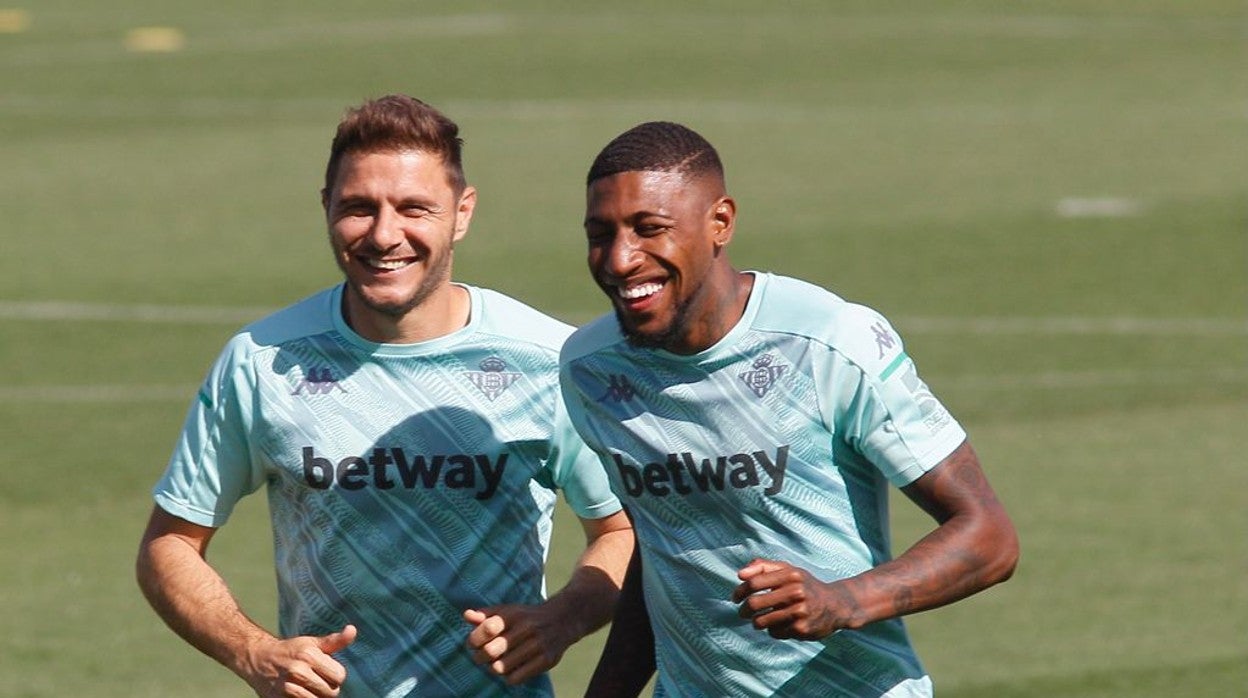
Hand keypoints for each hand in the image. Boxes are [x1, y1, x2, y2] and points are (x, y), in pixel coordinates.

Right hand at [241, 624, 356, 697]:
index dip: (336, 675)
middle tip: (316, 681)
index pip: (340, 676)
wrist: (258, 659)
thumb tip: (352, 630)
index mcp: (309, 655)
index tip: (325, 671)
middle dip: (327, 688)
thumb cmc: (290, 651)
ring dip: (316, 697)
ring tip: (308, 688)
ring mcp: (287, 687)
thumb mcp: (312, 643)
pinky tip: (299, 693)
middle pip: (331, 692)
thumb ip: (335, 641)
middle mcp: (298, 671)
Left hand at [463, 605, 573, 684]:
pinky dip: (509, 677)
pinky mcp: (546, 660)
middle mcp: (526, 628)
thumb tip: (466, 616)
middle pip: (491, 651)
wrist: (562, 620)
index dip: (474, 639)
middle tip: (482, 657)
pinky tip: (511, 670)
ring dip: (494, 668)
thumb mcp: (507, 611)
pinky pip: (516, 678)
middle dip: (480, 657)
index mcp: (514, 615)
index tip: (474, 643)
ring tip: (497, 663)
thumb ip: (485, 615)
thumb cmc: (526, 618)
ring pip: (502, 667)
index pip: (487, 628)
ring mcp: (538, 645)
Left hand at [732, 560, 848, 640]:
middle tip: (742, 613)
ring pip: (761, 621)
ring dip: (756, 622)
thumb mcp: (789, 570)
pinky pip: (774, 632)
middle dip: (743, 610)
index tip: (735, 598)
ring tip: (758, 620)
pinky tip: (781, 625)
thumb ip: (763, 566)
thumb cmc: (806, 585)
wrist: (836, 605)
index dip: (739, 591)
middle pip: (754, 604)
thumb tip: (740, 574)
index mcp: (790, 574)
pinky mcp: (801, 629)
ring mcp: (799, 611)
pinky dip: (772, 630)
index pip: (754, 582)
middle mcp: (795, 592)